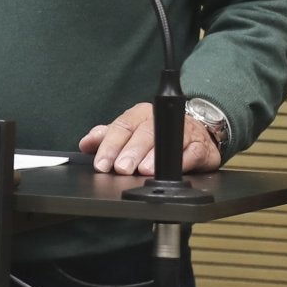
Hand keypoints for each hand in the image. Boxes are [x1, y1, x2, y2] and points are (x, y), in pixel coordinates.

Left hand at [79, 101, 223, 176]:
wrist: (196, 131)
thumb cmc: (157, 133)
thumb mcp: (130, 132)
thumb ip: (107, 137)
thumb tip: (86, 143)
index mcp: (140, 115)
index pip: (122, 127)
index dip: (110, 145)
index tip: (102, 163)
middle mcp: (160, 120)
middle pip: (145, 133)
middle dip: (131, 152)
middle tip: (121, 168)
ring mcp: (182, 132)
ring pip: (168, 141)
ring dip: (155, 157)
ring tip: (145, 170)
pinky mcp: (200, 146)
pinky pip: (192, 153)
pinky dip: (182, 162)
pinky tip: (172, 171)